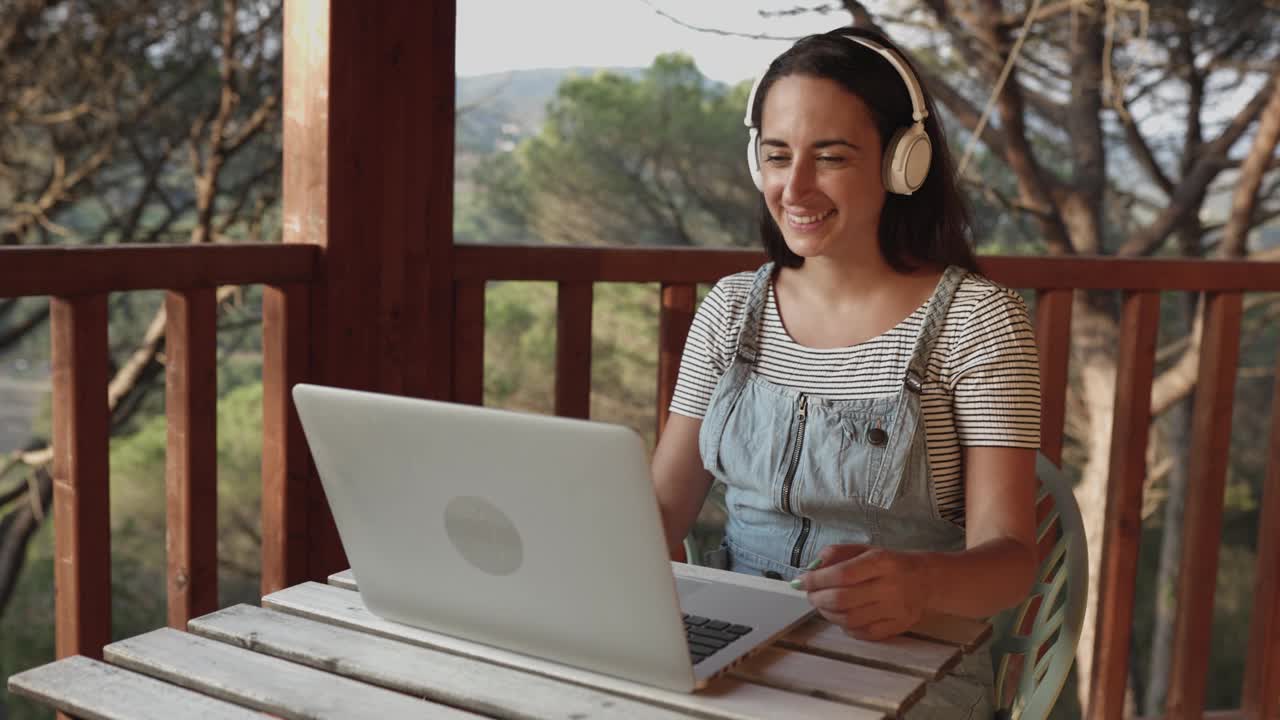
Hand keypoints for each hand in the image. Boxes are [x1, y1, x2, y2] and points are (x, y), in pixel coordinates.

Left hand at [791, 544, 933, 640]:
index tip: (800, 581)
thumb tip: (812, 568)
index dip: (816, 580)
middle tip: (810, 595)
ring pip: (849, 619)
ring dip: (828, 614)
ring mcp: (895, 610)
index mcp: (881, 562)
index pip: (841, 574)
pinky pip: (863, 633)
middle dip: (818, 599)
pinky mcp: (898, 627)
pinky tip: (842, 617)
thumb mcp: (865, 549)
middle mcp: (889, 586)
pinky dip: (846, 627)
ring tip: (822, 606)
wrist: (927, 580)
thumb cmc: (890, 563)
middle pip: (842, 599)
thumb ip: (836, 554)